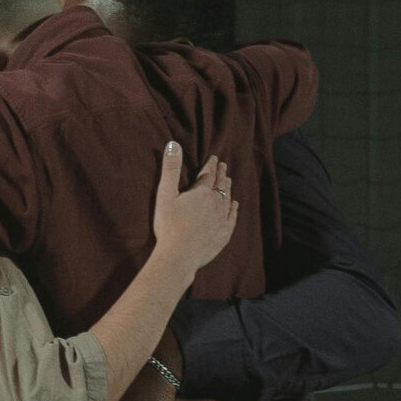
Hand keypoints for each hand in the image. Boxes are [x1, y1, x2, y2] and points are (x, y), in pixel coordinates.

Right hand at [151, 142, 236, 277]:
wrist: (179, 256)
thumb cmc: (169, 226)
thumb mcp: (165, 194)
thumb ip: (170, 168)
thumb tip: (173, 144)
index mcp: (202, 193)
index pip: (209, 174)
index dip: (211, 165)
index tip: (214, 158)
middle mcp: (216, 203)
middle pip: (221, 185)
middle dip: (222, 174)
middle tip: (223, 167)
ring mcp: (222, 219)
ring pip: (228, 199)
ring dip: (228, 188)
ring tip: (228, 182)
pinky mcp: (224, 234)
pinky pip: (232, 217)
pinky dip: (234, 208)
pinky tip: (235, 205)